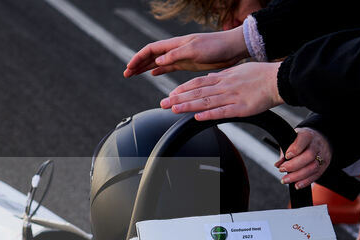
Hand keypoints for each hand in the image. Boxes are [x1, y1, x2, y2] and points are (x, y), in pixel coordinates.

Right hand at [123, 30, 248, 77]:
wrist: (232, 49)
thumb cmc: (216, 46)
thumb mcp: (194, 49)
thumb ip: (176, 55)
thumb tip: (158, 61)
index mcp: (175, 44)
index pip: (151, 50)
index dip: (139, 58)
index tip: (129, 67)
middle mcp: (175, 50)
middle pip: (151, 56)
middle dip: (138, 64)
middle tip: (126, 74)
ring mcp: (181, 57)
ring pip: (158, 62)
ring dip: (146, 68)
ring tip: (134, 75)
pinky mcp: (188, 63)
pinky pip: (169, 67)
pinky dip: (159, 70)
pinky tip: (153, 74)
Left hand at [160, 62, 282, 119]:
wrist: (279, 79)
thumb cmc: (262, 75)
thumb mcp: (239, 70)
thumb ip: (223, 76)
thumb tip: (208, 79)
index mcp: (224, 77)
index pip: (199, 82)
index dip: (183, 88)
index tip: (171, 93)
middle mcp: (225, 86)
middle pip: (198, 92)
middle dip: (179, 98)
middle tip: (163, 103)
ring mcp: (232, 97)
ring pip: (206, 101)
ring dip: (188, 106)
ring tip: (173, 109)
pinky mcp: (241, 108)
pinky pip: (222, 112)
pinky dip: (209, 114)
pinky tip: (197, 117)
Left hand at [275, 128, 330, 188]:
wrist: (320, 140)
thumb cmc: (302, 141)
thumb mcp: (291, 140)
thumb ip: (284, 151)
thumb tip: (278, 164)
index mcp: (308, 135)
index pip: (304, 139)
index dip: (295, 148)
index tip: (287, 156)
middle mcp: (317, 145)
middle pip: (309, 155)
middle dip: (294, 165)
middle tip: (282, 170)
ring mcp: (322, 155)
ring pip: (313, 167)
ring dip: (298, 176)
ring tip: (286, 180)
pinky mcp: (324, 165)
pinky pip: (316, 175)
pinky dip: (305, 182)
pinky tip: (297, 185)